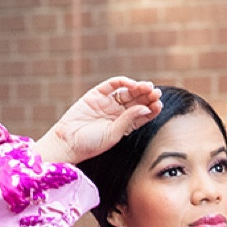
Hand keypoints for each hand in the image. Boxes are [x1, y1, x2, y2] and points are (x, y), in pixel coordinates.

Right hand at [34, 78, 160, 164]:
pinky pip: (112, 85)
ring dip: (138, 88)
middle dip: (147, 96)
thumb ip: (129, 120)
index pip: (142, 114)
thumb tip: (146, 107)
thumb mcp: (114, 134)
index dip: (152, 109)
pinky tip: (132, 84)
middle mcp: (117, 113)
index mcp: (125, 125)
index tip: (159, 105)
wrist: (67, 142)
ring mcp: (107, 102)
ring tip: (147, 87)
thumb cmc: (90, 144)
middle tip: (156, 93)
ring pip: (127, 92)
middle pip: (137, 101)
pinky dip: (123, 82)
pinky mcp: (96, 94)